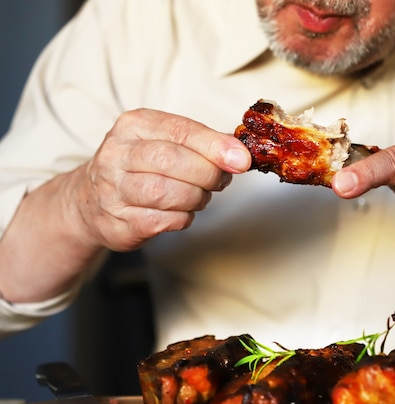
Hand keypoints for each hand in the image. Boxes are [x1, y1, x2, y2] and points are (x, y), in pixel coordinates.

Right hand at [70, 108, 250, 251]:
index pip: (180, 131)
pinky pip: (163, 221)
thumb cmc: (139, 166)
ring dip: (196, 198)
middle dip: (208, 174)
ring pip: (166, 193)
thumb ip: (202, 143)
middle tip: (220, 181)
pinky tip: (182, 211)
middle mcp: (117, 154)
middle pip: (173, 161)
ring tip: (200, 196)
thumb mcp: (165, 142)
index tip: (241, 160)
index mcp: (134, 125)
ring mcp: (112, 189)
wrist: (89, 201)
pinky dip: (183, 218)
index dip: (215, 146)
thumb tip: (240, 153)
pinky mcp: (117, 222)